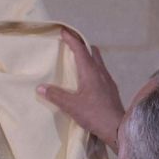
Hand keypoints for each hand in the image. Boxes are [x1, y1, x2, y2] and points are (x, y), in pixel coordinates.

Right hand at [38, 29, 124, 152]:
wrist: (117, 127)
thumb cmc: (94, 114)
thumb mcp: (71, 106)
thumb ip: (56, 95)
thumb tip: (40, 87)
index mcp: (90, 72)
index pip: (80, 49)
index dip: (71, 39)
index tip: (63, 31)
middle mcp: (101, 72)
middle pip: (92, 51)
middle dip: (81, 45)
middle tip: (71, 45)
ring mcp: (108, 80)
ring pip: (98, 61)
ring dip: (88, 57)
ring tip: (78, 61)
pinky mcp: (111, 89)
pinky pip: (101, 72)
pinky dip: (92, 69)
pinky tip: (87, 80)